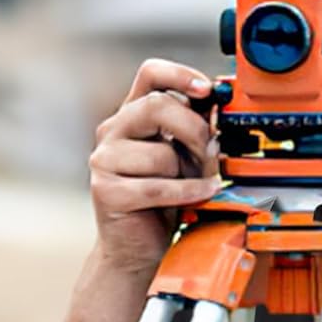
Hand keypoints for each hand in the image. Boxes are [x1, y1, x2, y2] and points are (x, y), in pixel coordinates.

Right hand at [89, 59, 222, 274]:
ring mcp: (104, 160)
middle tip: (211, 151)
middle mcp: (113, 131)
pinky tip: (201, 195)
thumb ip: (195, 129)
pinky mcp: (107, 191)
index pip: (150, 74)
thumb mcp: (186, 155)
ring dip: (188, 172)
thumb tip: (218, 106)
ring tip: (194, 185)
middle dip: (194, 130)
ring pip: (160, 153)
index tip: (207, 90)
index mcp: (132, 114)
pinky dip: (188, 192)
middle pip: (157, 106)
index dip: (181, 75)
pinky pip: (158, 187)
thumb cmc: (166, 199)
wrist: (139, 247)